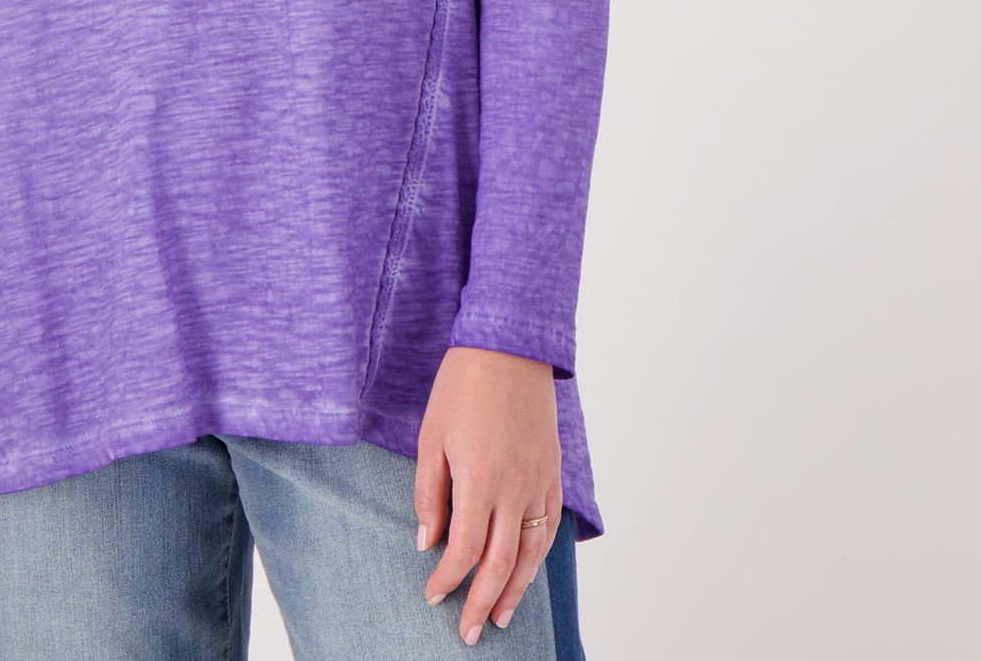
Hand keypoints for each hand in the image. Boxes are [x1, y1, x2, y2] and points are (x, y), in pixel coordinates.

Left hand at [412, 345, 562, 643]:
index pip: (465, 550)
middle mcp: (515, 489)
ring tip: (498, 619)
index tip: (433, 595)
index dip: (448, 579)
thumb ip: (430, 493)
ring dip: (515, 592)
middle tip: (467, 633)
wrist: (507, 348)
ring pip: (531, 554)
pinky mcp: (553, 473)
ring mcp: (539, 482)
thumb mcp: (430, 437)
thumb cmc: (461, 387)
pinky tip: (526, 573)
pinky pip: (549, 527)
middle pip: (501, 564)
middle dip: (481, 603)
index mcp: (480, 480)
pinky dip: (538, 558)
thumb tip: (428, 541)